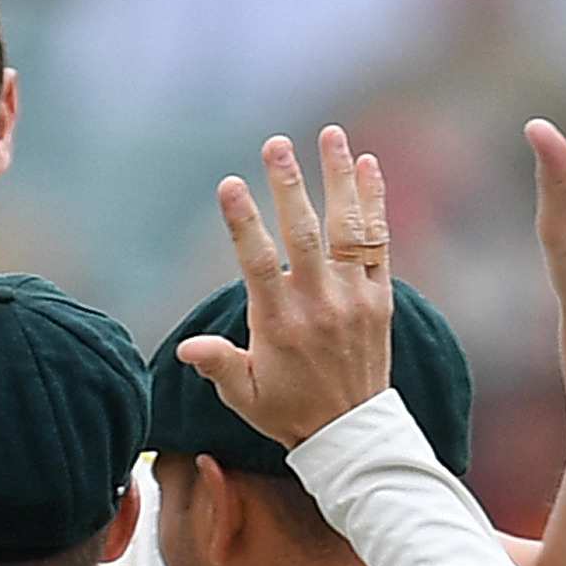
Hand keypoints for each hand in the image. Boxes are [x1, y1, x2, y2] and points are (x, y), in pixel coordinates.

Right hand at [178, 128, 392, 447]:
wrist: (352, 431)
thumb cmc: (289, 410)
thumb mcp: (244, 394)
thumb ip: (218, 364)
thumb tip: (185, 349)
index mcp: (280, 323)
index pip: (258, 262)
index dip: (243, 222)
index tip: (230, 184)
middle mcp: (320, 303)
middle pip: (304, 233)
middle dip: (288, 184)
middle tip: (274, 143)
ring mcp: (355, 297)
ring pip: (347, 227)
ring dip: (338, 177)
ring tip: (331, 134)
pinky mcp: (380, 296)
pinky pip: (380, 241)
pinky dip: (375, 203)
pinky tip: (369, 166)